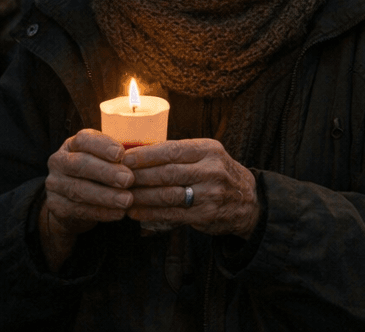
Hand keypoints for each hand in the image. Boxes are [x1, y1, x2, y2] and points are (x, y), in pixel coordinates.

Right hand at [40, 129, 133, 270]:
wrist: (76, 201)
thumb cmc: (102, 171)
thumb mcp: (109, 158)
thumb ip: (123, 155)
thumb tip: (152, 153)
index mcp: (74, 144)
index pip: (85, 139)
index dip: (102, 146)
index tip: (121, 154)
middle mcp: (60, 161)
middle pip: (80, 164)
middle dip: (106, 172)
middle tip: (129, 180)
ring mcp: (55, 183)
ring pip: (79, 189)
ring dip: (105, 196)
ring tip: (127, 200)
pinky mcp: (56, 205)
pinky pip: (78, 209)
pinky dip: (100, 212)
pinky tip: (117, 214)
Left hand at [124, 138, 260, 238]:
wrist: (248, 200)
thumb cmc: (217, 174)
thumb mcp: (207, 156)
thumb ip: (178, 155)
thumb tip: (136, 153)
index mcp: (209, 150)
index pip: (172, 150)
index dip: (145, 155)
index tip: (123, 159)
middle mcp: (212, 169)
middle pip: (167, 172)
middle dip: (138, 176)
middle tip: (116, 179)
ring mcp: (210, 193)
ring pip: (167, 194)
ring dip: (140, 196)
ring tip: (121, 196)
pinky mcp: (206, 214)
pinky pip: (171, 213)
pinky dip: (149, 213)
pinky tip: (134, 212)